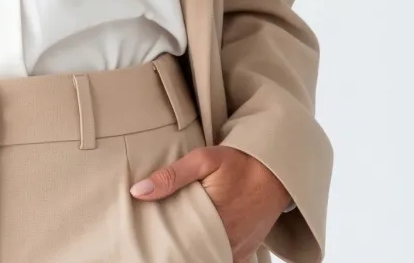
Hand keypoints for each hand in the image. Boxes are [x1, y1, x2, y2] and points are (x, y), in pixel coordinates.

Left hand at [128, 144, 289, 261]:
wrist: (276, 170)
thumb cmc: (239, 162)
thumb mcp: (204, 160)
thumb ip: (171, 176)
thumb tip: (138, 191)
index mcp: (214, 221)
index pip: (180, 242)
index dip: (165, 240)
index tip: (152, 234)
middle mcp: (227, 240)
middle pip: (194, 251)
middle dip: (178, 245)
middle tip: (162, 235)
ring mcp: (238, 248)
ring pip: (208, 255)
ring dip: (195, 247)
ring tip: (178, 236)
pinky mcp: (245, 250)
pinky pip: (224, 258)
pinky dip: (211, 251)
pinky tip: (199, 240)